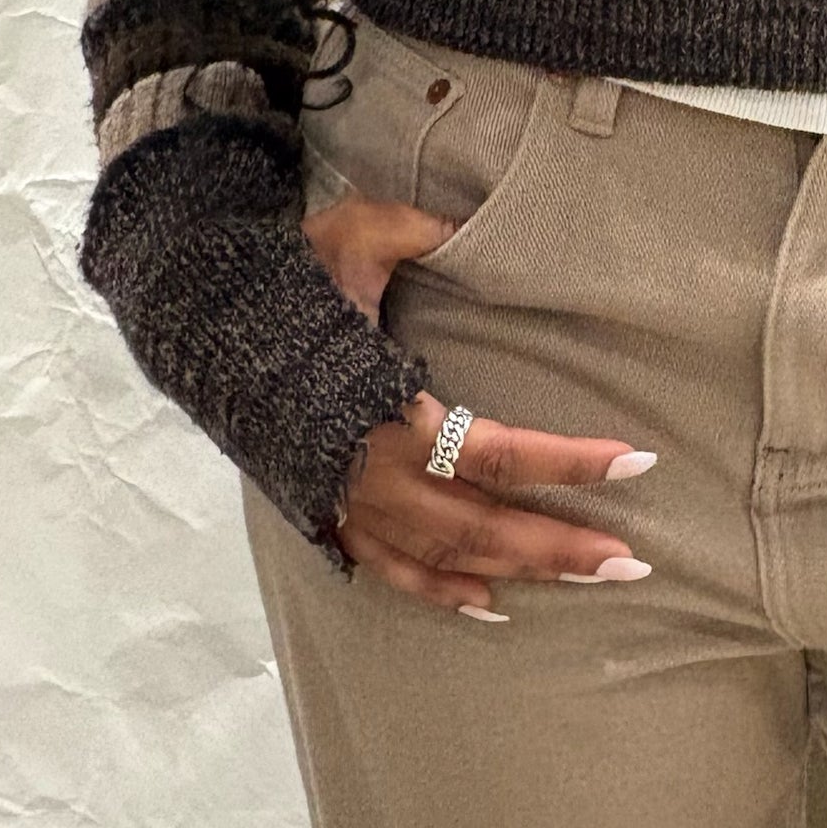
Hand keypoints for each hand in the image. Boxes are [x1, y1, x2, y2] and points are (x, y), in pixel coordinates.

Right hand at [302, 192, 658, 616]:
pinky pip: (390, 568)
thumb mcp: (350, 237)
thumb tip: (473, 223)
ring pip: (446, 556)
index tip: (635, 462)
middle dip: (558, 546)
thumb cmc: (279, 279)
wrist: (191, 320)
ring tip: (592, 577)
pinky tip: (493, 605)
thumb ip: (414, 232)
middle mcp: (368, 474)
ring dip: (521, 571)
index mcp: (383, 413)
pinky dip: (440, 591)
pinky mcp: (326, 512)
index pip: (497, 453)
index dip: (568, 463)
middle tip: (631, 564)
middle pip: (481, 526)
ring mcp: (346, 503)